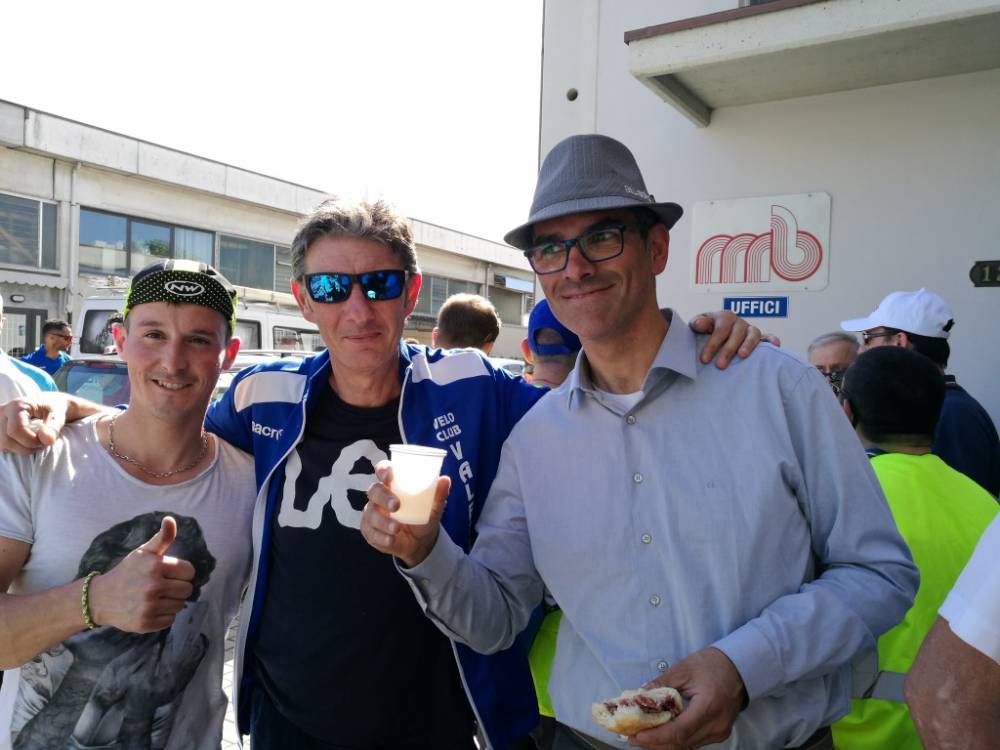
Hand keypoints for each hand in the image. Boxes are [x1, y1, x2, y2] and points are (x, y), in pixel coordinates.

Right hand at [0, 394, 66, 454]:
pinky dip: (13, 448)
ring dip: (19, 449)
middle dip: (26, 447)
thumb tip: (48, 441)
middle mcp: (2, 411)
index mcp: (17, 405)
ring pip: (2, 445)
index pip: (15, 430)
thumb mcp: (58, 416)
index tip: (44, 442)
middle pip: (6, 440)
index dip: (30, 441)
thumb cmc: (54, 409)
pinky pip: (1, 445)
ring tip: (34, 442)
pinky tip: (24, 442)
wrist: (48, 403)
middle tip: (41, 443)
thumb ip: (54, 429)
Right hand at [87, 517, 195, 632]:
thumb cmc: (127, 572)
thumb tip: (170, 519)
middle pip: (187, 589)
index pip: (189, 571)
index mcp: (155, 566)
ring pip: (180, 605)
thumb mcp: (143, 552)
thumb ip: (162, 537)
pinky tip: (150, 609)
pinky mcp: (146, 623)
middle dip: (178, 587)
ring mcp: (149, 606)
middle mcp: (153, 586)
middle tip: (162, 586)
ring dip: (171, 602)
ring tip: (155, 597)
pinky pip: (170, 620)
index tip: (169, 573)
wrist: (100, 598)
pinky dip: (164, 616)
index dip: (181, 572)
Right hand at [361, 460, 449, 567]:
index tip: (388, 475)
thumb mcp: (432, 507)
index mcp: (393, 484)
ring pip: (371, 514)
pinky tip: (390, 540)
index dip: (383, 470)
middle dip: (383, 497)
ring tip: (396, 528)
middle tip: (396, 506)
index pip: (383, 470)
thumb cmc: (422, 517)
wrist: (420, 542)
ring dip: (383, 522)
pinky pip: (370, 532)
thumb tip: (445, 480)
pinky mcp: (370, 530)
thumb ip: (438, 495)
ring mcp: (373, 513)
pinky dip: (381, 537)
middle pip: (374, 491)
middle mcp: (380, 496)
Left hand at [630, 648, 745, 748]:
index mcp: (708, 706)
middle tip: (632, 738)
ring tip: (642, 735)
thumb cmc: (713, 664)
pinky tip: (661, 733)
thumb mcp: (684, 668)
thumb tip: (639, 696)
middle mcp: (716, 724)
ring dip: (664, 742)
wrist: (740, 667)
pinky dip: (676, 739)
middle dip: (655, 742)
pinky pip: (693, 741)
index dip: (655, 737)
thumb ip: (661, 684)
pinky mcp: (719, 733)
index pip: (679, 731)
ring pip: (686, 745)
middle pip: (681, 743)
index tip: (636, 736)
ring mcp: (719, 732)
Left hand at [689, 311, 775, 368]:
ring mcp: (749, 329)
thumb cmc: (705, 330)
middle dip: (728, 350)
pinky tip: (774, 347)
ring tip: (742, 356)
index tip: (704, 359)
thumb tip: (699, 323)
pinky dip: (772, 340)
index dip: (712, 344)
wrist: (712, 331)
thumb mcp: (697, 325)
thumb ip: (698, 323)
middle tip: (720, 365)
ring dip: (749, 345)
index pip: (720, 330)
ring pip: (753, 334)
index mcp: (724, 317)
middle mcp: (738, 322)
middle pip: (736, 333)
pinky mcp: (759, 337)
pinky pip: (768, 337)